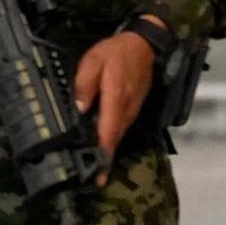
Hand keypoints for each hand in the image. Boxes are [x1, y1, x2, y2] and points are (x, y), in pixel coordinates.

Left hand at [73, 29, 155, 176]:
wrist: (144, 45)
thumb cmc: (116, 52)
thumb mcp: (92, 61)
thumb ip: (85, 85)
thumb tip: (80, 109)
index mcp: (116, 99)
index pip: (109, 133)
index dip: (103, 155)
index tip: (99, 175)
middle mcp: (127, 109)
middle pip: (114, 139)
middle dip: (104, 160)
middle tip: (93, 178)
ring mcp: (132, 109)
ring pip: (118, 134)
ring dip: (108, 149)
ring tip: (95, 165)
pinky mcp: (133, 107)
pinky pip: (121, 126)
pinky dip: (112, 137)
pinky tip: (101, 142)